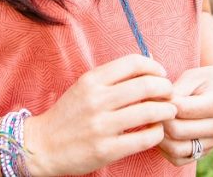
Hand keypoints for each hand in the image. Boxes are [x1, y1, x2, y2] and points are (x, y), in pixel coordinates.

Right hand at [25, 54, 177, 175]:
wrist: (42, 146)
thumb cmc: (68, 115)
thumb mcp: (84, 87)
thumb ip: (111, 77)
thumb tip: (148, 64)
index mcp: (91, 81)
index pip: (133, 63)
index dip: (154, 66)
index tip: (161, 74)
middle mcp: (97, 100)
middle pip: (146, 85)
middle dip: (165, 88)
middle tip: (170, 94)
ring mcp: (101, 126)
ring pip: (149, 111)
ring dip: (167, 110)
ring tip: (169, 111)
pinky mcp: (107, 150)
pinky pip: (144, 138)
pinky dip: (157, 132)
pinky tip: (156, 131)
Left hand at [157, 62, 212, 164]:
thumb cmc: (204, 80)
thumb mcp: (192, 76)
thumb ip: (175, 90)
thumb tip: (154, 103)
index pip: (182, 109)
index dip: (163, 103)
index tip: (153, 95)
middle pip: (178, 131)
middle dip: (159, 120)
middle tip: (149, 109)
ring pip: (177, 149)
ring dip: (159, 137)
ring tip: (153, 122)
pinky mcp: (205, 152)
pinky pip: (179, 159)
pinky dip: (165, 150)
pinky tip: (161, 133)